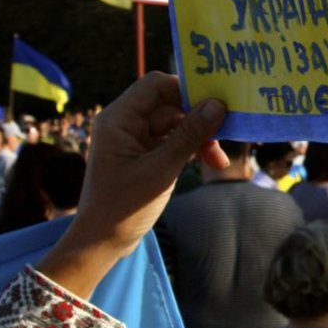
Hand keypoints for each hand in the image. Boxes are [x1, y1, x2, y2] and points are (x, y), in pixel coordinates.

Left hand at [59, 73, 227, 263]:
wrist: (102, 241)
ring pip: (173, 124)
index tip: (216, 102)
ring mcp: (133, 138)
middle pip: (168, 104)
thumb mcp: (162, 169)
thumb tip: (217, 105)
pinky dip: (189, 149)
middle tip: (226, 132)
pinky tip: (209, 161)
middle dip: (197, 118)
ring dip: (197, 137)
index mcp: (118, 118)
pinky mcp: (142, 154)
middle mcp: (123, 123)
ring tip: (219, 159)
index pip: (155, 86)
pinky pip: (170, 140)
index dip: (186, 89)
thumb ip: (189, 135)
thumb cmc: (124, 206)